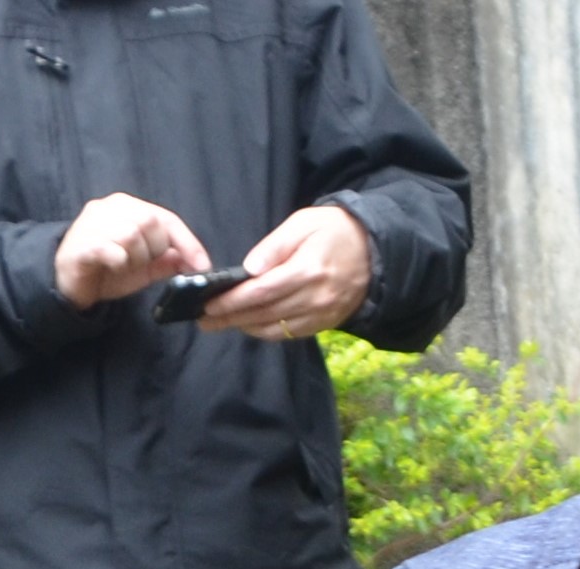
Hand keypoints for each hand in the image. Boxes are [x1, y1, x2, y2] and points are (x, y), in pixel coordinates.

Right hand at [52, 192, 212, 310]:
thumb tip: (192, 260)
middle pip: (150, 222)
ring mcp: (93, 223)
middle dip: (154, 250)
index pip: (166, 218)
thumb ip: (167, 261)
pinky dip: (118, 260)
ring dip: (135, 258)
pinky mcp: (80, 244)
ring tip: (123, 266)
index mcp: (128, 207)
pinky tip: (114, 266)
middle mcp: (110, 207)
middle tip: (140, 264)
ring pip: (131, 234)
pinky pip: (108, 249)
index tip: (202, 266)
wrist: (67, 283)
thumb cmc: (106, 270)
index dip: (188, 242)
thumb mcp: (144, 268)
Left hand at [198, 201, 372, 338]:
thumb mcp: (303, 223)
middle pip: (265, 314)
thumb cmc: (335, 230)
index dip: (234, 301)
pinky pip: (291, 334)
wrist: (375, 251)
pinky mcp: (326, 323)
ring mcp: (321, 314)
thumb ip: (274, 245)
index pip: (262, 292)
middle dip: (232, 318)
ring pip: (276, 329)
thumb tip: (248, 269)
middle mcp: (314, 297)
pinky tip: (250, 326)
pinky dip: (267, 333)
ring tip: (221, 324)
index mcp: (307, 270)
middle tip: (204, 320)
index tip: (210, 304)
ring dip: (246, 328)